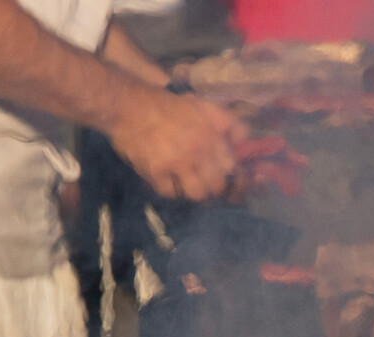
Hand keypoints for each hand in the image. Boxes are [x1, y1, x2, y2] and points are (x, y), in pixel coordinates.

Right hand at [108, 87, 248, 201]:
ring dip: (192, 191)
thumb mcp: (203, 106)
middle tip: (203, 183)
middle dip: (212, 187)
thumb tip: (245, 138)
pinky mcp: (156, 171)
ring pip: (196, 194)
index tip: (222, 177)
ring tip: (186, 184)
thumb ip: (227, 122)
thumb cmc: (167, 106)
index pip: (231, 167)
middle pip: (216, 186)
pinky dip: (169, 190)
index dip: (228, 175)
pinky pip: (170, 193)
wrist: (129, 105)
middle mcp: (197, 150)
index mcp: (211, 135)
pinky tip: (166, 181)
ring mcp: (176, 163)